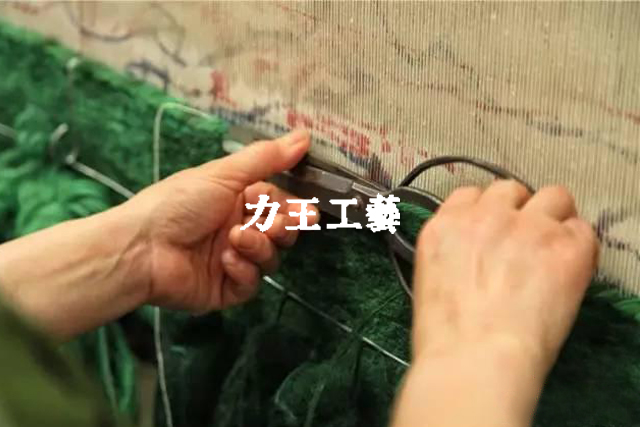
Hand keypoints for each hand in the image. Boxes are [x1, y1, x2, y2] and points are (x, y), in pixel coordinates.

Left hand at [123, 129, 316, 311]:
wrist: (140, 247)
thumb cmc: (177, 203)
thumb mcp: (223, 174)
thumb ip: (266, 158)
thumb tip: (304, 135)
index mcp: (237, 200)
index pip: (279, 204)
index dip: (293, 208)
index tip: (307, 212)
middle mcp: (237, 229)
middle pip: (280, 233)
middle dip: (282, 228)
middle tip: (272, 225)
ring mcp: (232, 261)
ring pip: (270, 259)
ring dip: (258, 247)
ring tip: (236, 239)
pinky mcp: (225, 289)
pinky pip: (251, 284)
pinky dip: (243, 271)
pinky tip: (225, 261)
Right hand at [393, 181, 597, 426]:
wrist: (474, 356)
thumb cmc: (445, 337)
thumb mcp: (430, 282)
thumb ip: (456, 254)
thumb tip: (480, 259)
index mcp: (446, 225)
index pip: (470, 195)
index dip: (485, 212)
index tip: (493, 230)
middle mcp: (485, 215)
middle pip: (511, 189)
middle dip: (519, 211)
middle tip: (525, 242)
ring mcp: (528, 226)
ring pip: (554, 196)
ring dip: (554, 218)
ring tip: (553, 250)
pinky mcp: (566, 246)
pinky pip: (584, 230)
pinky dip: (580, 247)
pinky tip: (570, 271)